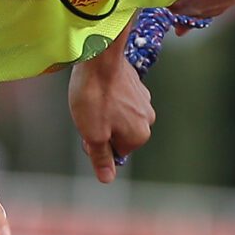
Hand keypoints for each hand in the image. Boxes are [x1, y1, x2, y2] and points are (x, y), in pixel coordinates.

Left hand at [72, 48, 156, 182]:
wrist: (99, 55)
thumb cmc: (94, 97)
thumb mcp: (92, 135)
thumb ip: (101, 158)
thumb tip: (107, 179)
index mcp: (139, 136)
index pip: (115, 152)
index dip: (96, 144)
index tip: (86, 131)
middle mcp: (148, 119)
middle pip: (119, 133)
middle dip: (102, 127)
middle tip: (87, 113)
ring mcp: (144, 99)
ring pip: (119, 115)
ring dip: (104, 110)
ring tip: (91, 98)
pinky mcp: (136, 83)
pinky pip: (120, 98)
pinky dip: (109, 95)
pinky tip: (98, 87)